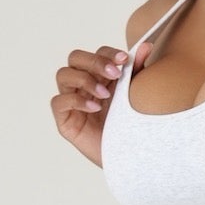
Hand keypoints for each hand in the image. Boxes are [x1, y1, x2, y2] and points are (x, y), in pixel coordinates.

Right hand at [52, 43, 126, 167]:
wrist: (131, 158)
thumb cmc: (132, 126)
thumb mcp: (136, 95)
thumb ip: (137, 70)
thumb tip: (146, 45)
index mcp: (100, 76)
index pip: (97, 53)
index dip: (108, 53)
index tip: (124, 60)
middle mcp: (83, 84)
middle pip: (75, 58)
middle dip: (95, 62)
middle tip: (115, 74)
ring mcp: (71, 101)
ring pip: (63, 75)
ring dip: (85, 80)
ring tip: (105, 95)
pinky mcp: (64, 120)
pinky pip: (59, 102)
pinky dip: (76, 101)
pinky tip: (95, 108)